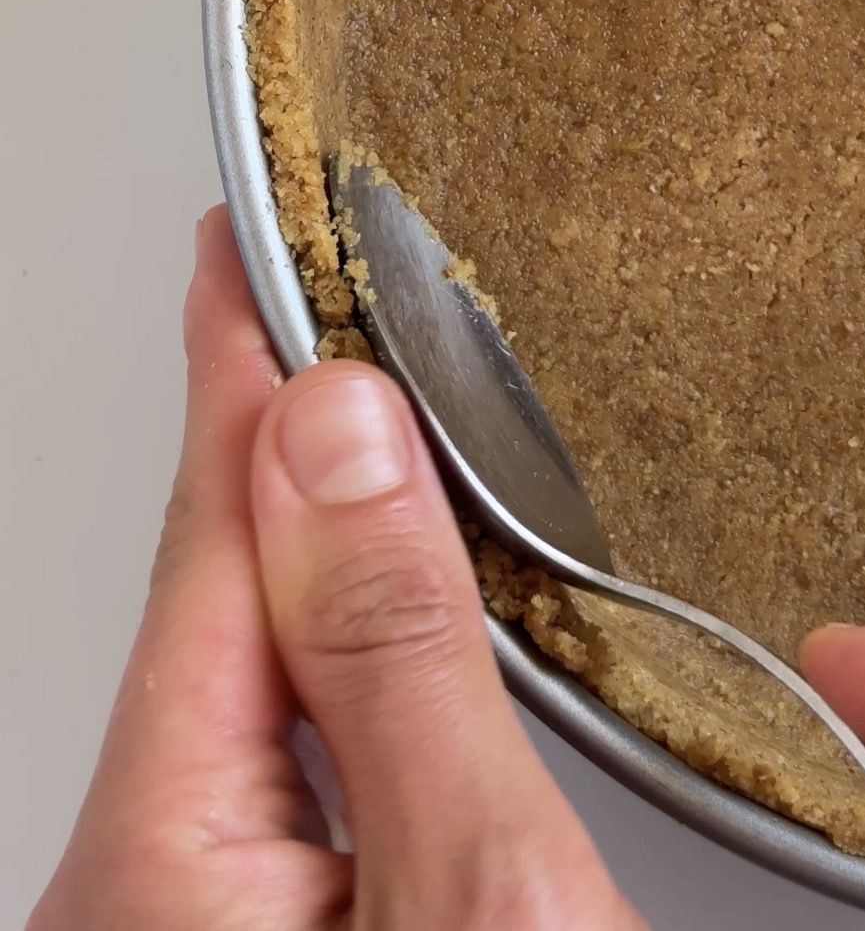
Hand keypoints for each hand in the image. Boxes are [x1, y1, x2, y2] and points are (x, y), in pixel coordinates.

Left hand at [29, 208, 645, 930]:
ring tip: (366, 410)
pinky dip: (345, 648)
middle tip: (319, 285)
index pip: (205, 544)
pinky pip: (286, 750)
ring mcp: (196, 928)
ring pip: (254, 678)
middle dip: (279, 439)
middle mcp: (144, 901)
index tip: (245, 238)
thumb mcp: (486, 888)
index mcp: (160, 873)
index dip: (237, 371)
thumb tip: (344, 432)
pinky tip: (388, 597)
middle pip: (215, 606)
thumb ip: (402, 663)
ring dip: (323, 542)